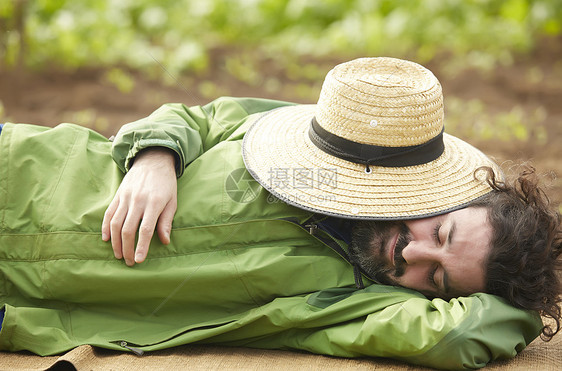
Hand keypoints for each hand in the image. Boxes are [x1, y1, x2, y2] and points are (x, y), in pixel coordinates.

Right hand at [102, 148, 177, 265]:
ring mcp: (125, 198)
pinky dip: (105, 227)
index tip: (139, 260)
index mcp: (154, 203)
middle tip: (130, 262)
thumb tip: (165, 241)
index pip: (145, 229)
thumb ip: (166, 221)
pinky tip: (106, 239)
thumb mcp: (172, 201)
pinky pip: (108, 213)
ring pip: (115, 224)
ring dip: (115, 242)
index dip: (141, 246)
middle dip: (128, 249)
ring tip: (119, 255)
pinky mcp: (118, 195)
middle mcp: (137, 201)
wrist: (153, 161)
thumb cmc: (166, 184)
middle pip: (127, 230)